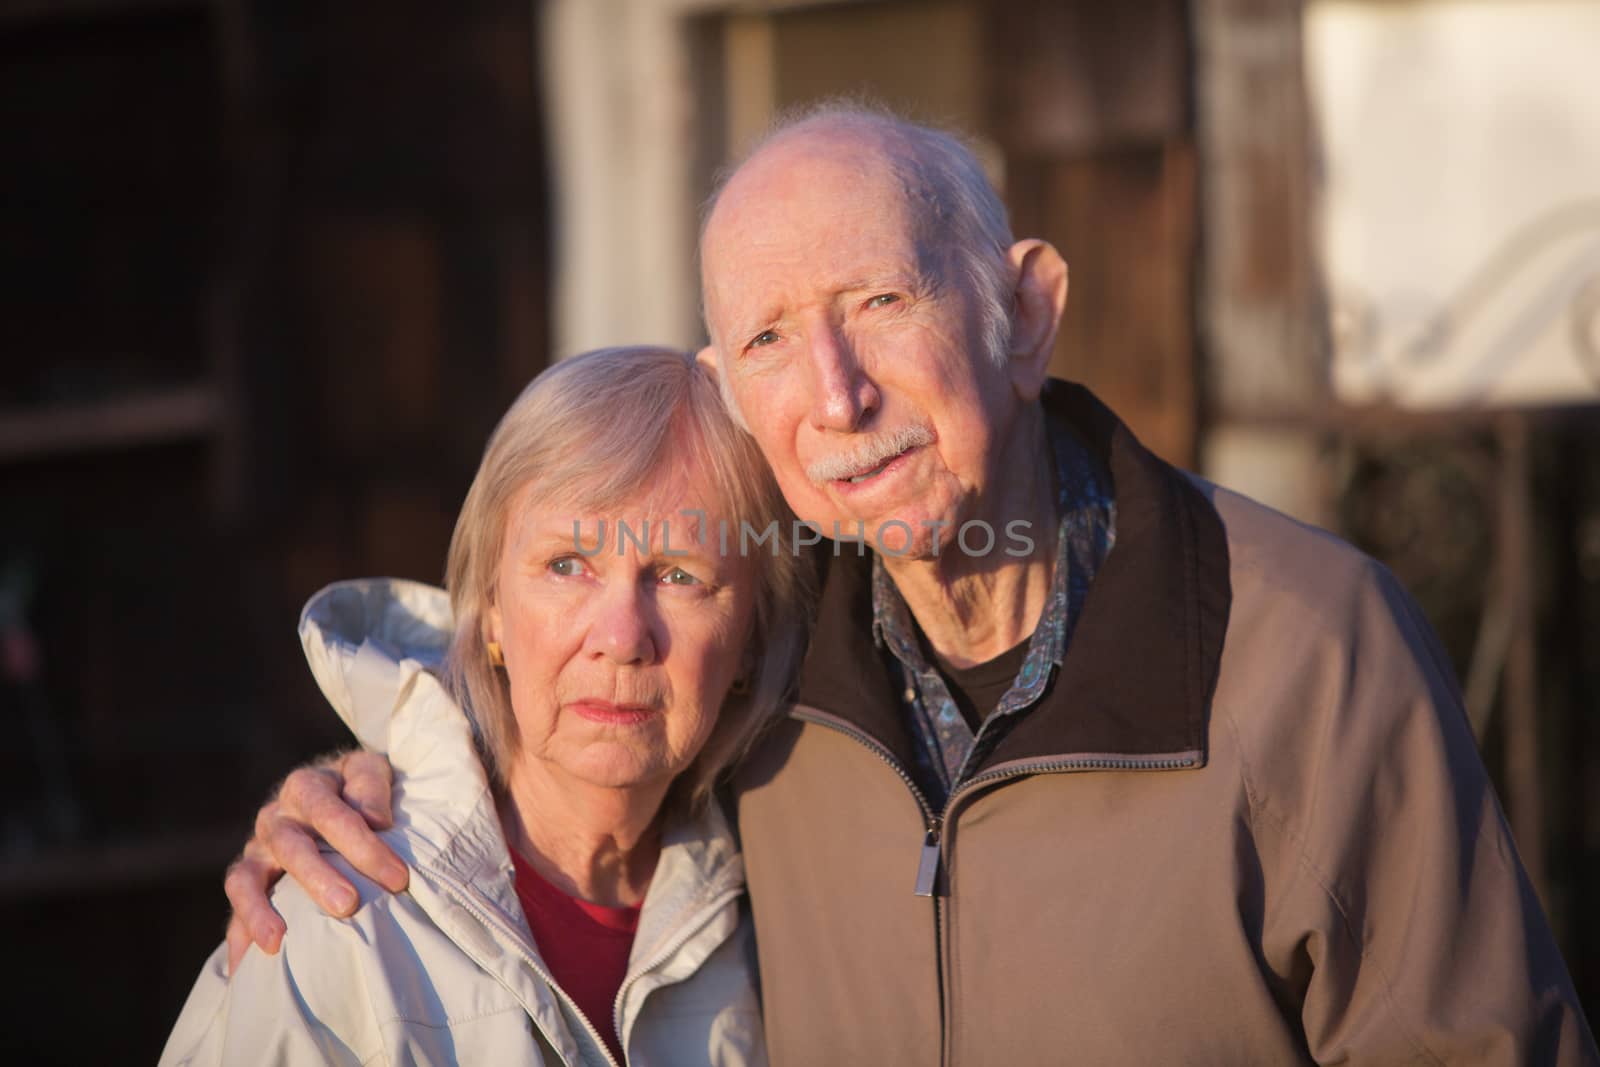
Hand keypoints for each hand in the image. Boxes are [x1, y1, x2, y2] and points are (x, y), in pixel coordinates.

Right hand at [223, 749, 407, 973]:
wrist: (333, 788)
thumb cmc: (360, 787)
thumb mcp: (371, 771)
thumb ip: (372, 786)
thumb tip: (376, 819)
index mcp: (306, 787)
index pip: (332, 814)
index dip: (364, 846)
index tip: (397, 878)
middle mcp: (275, 818)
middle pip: (291, 847)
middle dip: (318, 878)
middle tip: (348, 905)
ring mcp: (257, 850)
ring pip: (246, 878)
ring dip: (260, 910)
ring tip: (277, 941)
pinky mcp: (248, 879)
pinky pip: (233, 908)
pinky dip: (238, 935)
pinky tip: (246, 968)